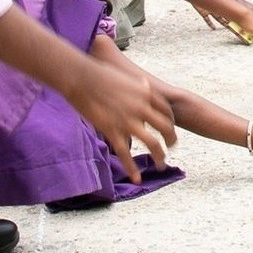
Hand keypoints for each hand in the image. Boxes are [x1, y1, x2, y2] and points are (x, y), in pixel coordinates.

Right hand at [61, 60, 176, 180]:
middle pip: (165, 127)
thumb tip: (143, 84)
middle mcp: (141, 107)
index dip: (171, 122)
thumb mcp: (126, 76)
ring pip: (152, 143)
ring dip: (159, 156)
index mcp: (146, 92)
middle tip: (170, 147)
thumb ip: (138, 84)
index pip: (167, 111)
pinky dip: (132, 168)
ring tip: (161, 165)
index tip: (169, 130)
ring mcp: (128, 120)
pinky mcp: (112, 131)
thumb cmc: (100, 73)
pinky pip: (126, 153)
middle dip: (171, 140)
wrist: (81, 77)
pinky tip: (137, 179)